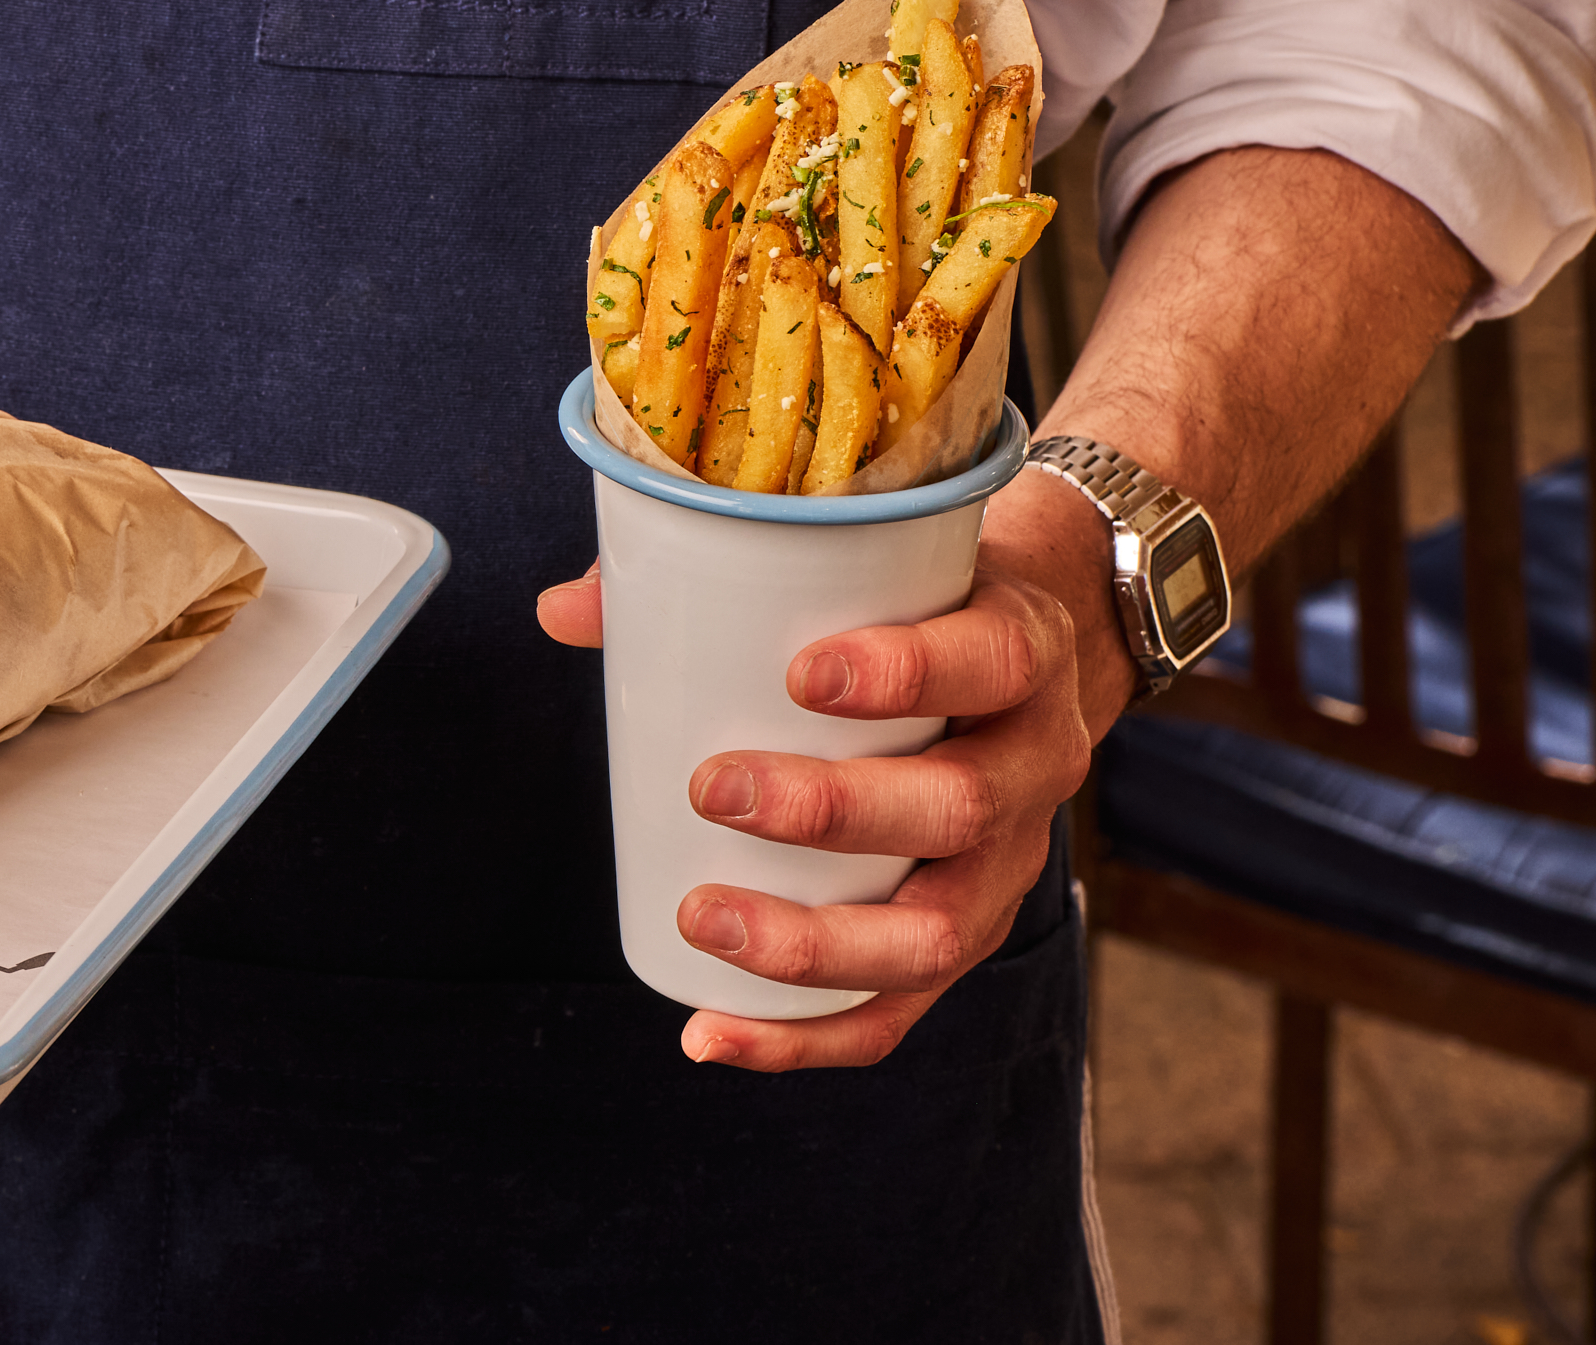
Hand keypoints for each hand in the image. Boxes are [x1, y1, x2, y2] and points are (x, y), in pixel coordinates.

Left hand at [532, 472, 1123, 1071]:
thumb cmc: (913, 602)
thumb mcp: (867, 560)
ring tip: (701, 917)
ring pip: (937, 930)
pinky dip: (804, 1037)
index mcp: (1019, 651)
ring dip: (814, 940)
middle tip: (713, 787)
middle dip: (831, 809)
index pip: (990, 663)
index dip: (906, 673)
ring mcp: (1007, 864)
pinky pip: (899, 1011)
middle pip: (959, 807)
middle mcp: (1032, 764)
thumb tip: (560, 612)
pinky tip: (709, 1034)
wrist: (1035, 648)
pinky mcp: (967, 933)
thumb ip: (717, 568)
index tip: (800, 673)